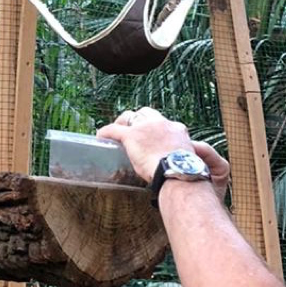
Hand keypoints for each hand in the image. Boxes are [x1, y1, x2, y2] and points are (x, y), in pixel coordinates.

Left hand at [96, 106, 229, 198]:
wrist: (178, 172)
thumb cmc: (185, 173)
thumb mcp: (185, 160)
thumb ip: (179, 158)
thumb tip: (177, 170)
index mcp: (176, 129)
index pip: (163, 123)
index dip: (154, 128)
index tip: (151, 137)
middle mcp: (162, 123)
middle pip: (146, 113)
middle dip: (138, 120)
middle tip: (132, 131)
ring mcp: (146, 128)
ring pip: (130, 116)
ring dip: (122, 122)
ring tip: (116, 132)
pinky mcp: (132, 135)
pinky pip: (113, 129)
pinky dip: (105, 132)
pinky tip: (100, 137)